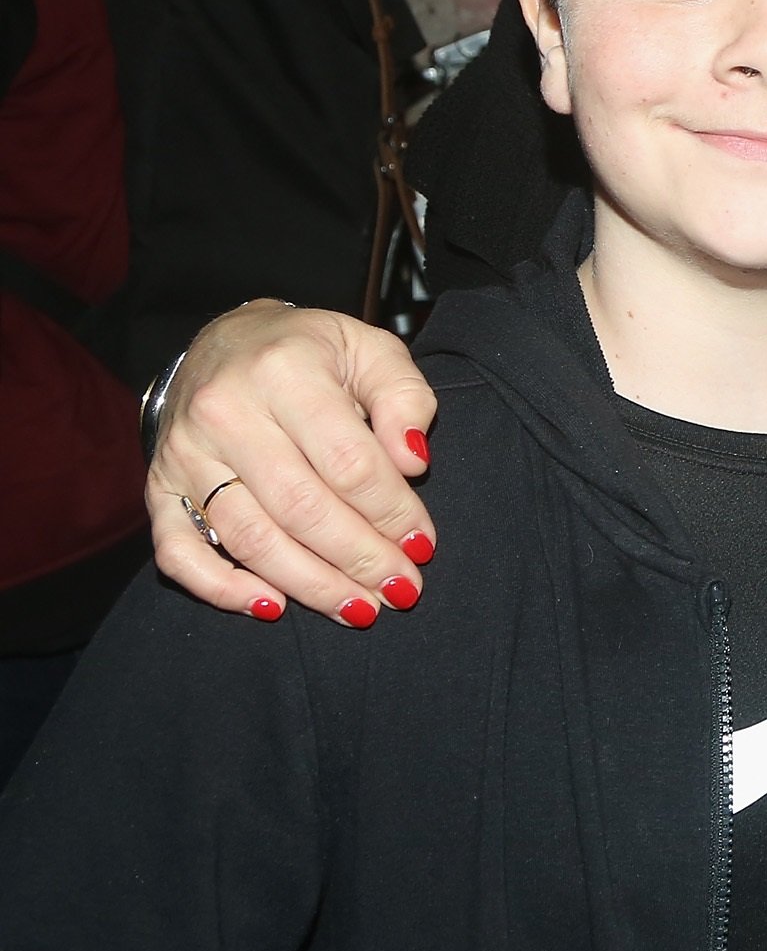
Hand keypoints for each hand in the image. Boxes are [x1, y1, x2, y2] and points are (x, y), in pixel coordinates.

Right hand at [147, 302, 437, 624]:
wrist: (226, 342)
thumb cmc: (312, 352)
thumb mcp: (371, 351)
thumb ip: (403, 399)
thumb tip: (414, 462)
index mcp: (284, 371)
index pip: (347, 461)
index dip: (391, 511)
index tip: (422, 545)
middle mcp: (224, 413)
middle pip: (300, 508)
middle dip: (359, 558)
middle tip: (401, 589)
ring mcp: (184, 454)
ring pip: (249, 538)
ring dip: (309, 584)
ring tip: (359, 607)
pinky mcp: (159, 488)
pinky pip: (179, 552)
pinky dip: (221, 589)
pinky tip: (273, 607)